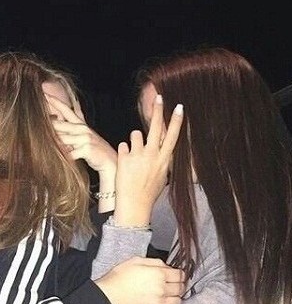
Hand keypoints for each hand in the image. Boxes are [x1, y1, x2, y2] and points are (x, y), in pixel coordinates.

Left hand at [46, 94, 116, 174]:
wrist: (110, 161)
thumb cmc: (94, 150)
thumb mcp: (84, 136)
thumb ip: (73, 128)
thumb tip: (57, 122)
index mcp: (81, 125)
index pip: (67, 109)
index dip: (56, 101)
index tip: (45, 94)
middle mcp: (83, 129)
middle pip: (61, 124)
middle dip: (48, 122)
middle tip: (35, 115)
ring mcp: (85, 138)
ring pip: (63, 139)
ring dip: (53, 142)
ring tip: (40, 141)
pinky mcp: (86, 149)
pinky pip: (70, 153)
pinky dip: (64, 156)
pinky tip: (58, 158)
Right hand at [95, 256, 184, 303]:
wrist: (109, 295)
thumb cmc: (119, 277)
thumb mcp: (136, 260)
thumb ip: (154, 261)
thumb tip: (165, 265)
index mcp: (158, 274)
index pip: (180, 275)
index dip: (180, 273)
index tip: (178, 274)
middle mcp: (161, 289)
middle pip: (181, 288)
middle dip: (179, 284)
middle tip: (174, 283)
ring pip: (178, 301)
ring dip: (176, 297)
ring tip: (169, 294)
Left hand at [115, 95, 182, 226]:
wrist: (134, 205)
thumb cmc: (148, 193)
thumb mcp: (162, 176)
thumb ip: (161, 160)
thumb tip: (163, 150)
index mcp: (164, 160)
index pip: (173, 136)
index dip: (176, 121)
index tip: (179, 107)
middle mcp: (153, 155)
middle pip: (156, 127)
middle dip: (158, 110)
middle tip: (159, 98)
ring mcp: (138, 155)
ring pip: (135, 134)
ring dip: (134, 141)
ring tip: (133, 155)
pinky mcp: (124, 157)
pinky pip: (123, 145)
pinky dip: (123, 152)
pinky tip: (124, 164)